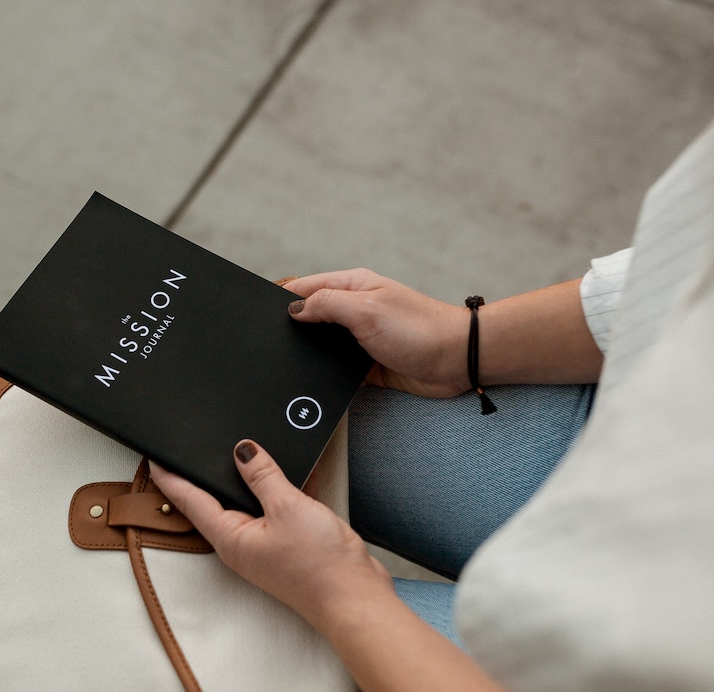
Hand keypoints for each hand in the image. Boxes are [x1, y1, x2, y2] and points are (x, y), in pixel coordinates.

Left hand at [149, 440, 392, 631]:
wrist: (355, 598)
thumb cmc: (319, 565)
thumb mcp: (288, 507)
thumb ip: (263, 476)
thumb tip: (242, 450)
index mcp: (230, 537)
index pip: (190, 500)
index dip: (170, 476)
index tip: (153, 455)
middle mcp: (241, 543)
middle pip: (214, 501)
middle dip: (202, 474)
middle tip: (188, 446)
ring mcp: (264, 545)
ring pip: (246, 503)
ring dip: (244, 479)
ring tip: (237, 452)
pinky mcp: (286, 543)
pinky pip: (273, 508)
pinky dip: (276, 489)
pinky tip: (287, 470)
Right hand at [284, 269, 471, 397]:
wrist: (456, 362)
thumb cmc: (419, 329)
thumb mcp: (366, 310)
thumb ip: (326, 305)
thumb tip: (293, 309)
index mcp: (351, 287)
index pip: (304, 287)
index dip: (280, 298)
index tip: (257, 313)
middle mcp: (353, 309)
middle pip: (309, 316)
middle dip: (290, 328)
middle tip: (267, 343)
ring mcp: (359, 337)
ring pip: (320, 344)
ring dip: (308, 353)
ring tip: (286, 363)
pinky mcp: (365, 364)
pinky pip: (335, 368)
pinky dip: (324, 374)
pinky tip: (311, 382)